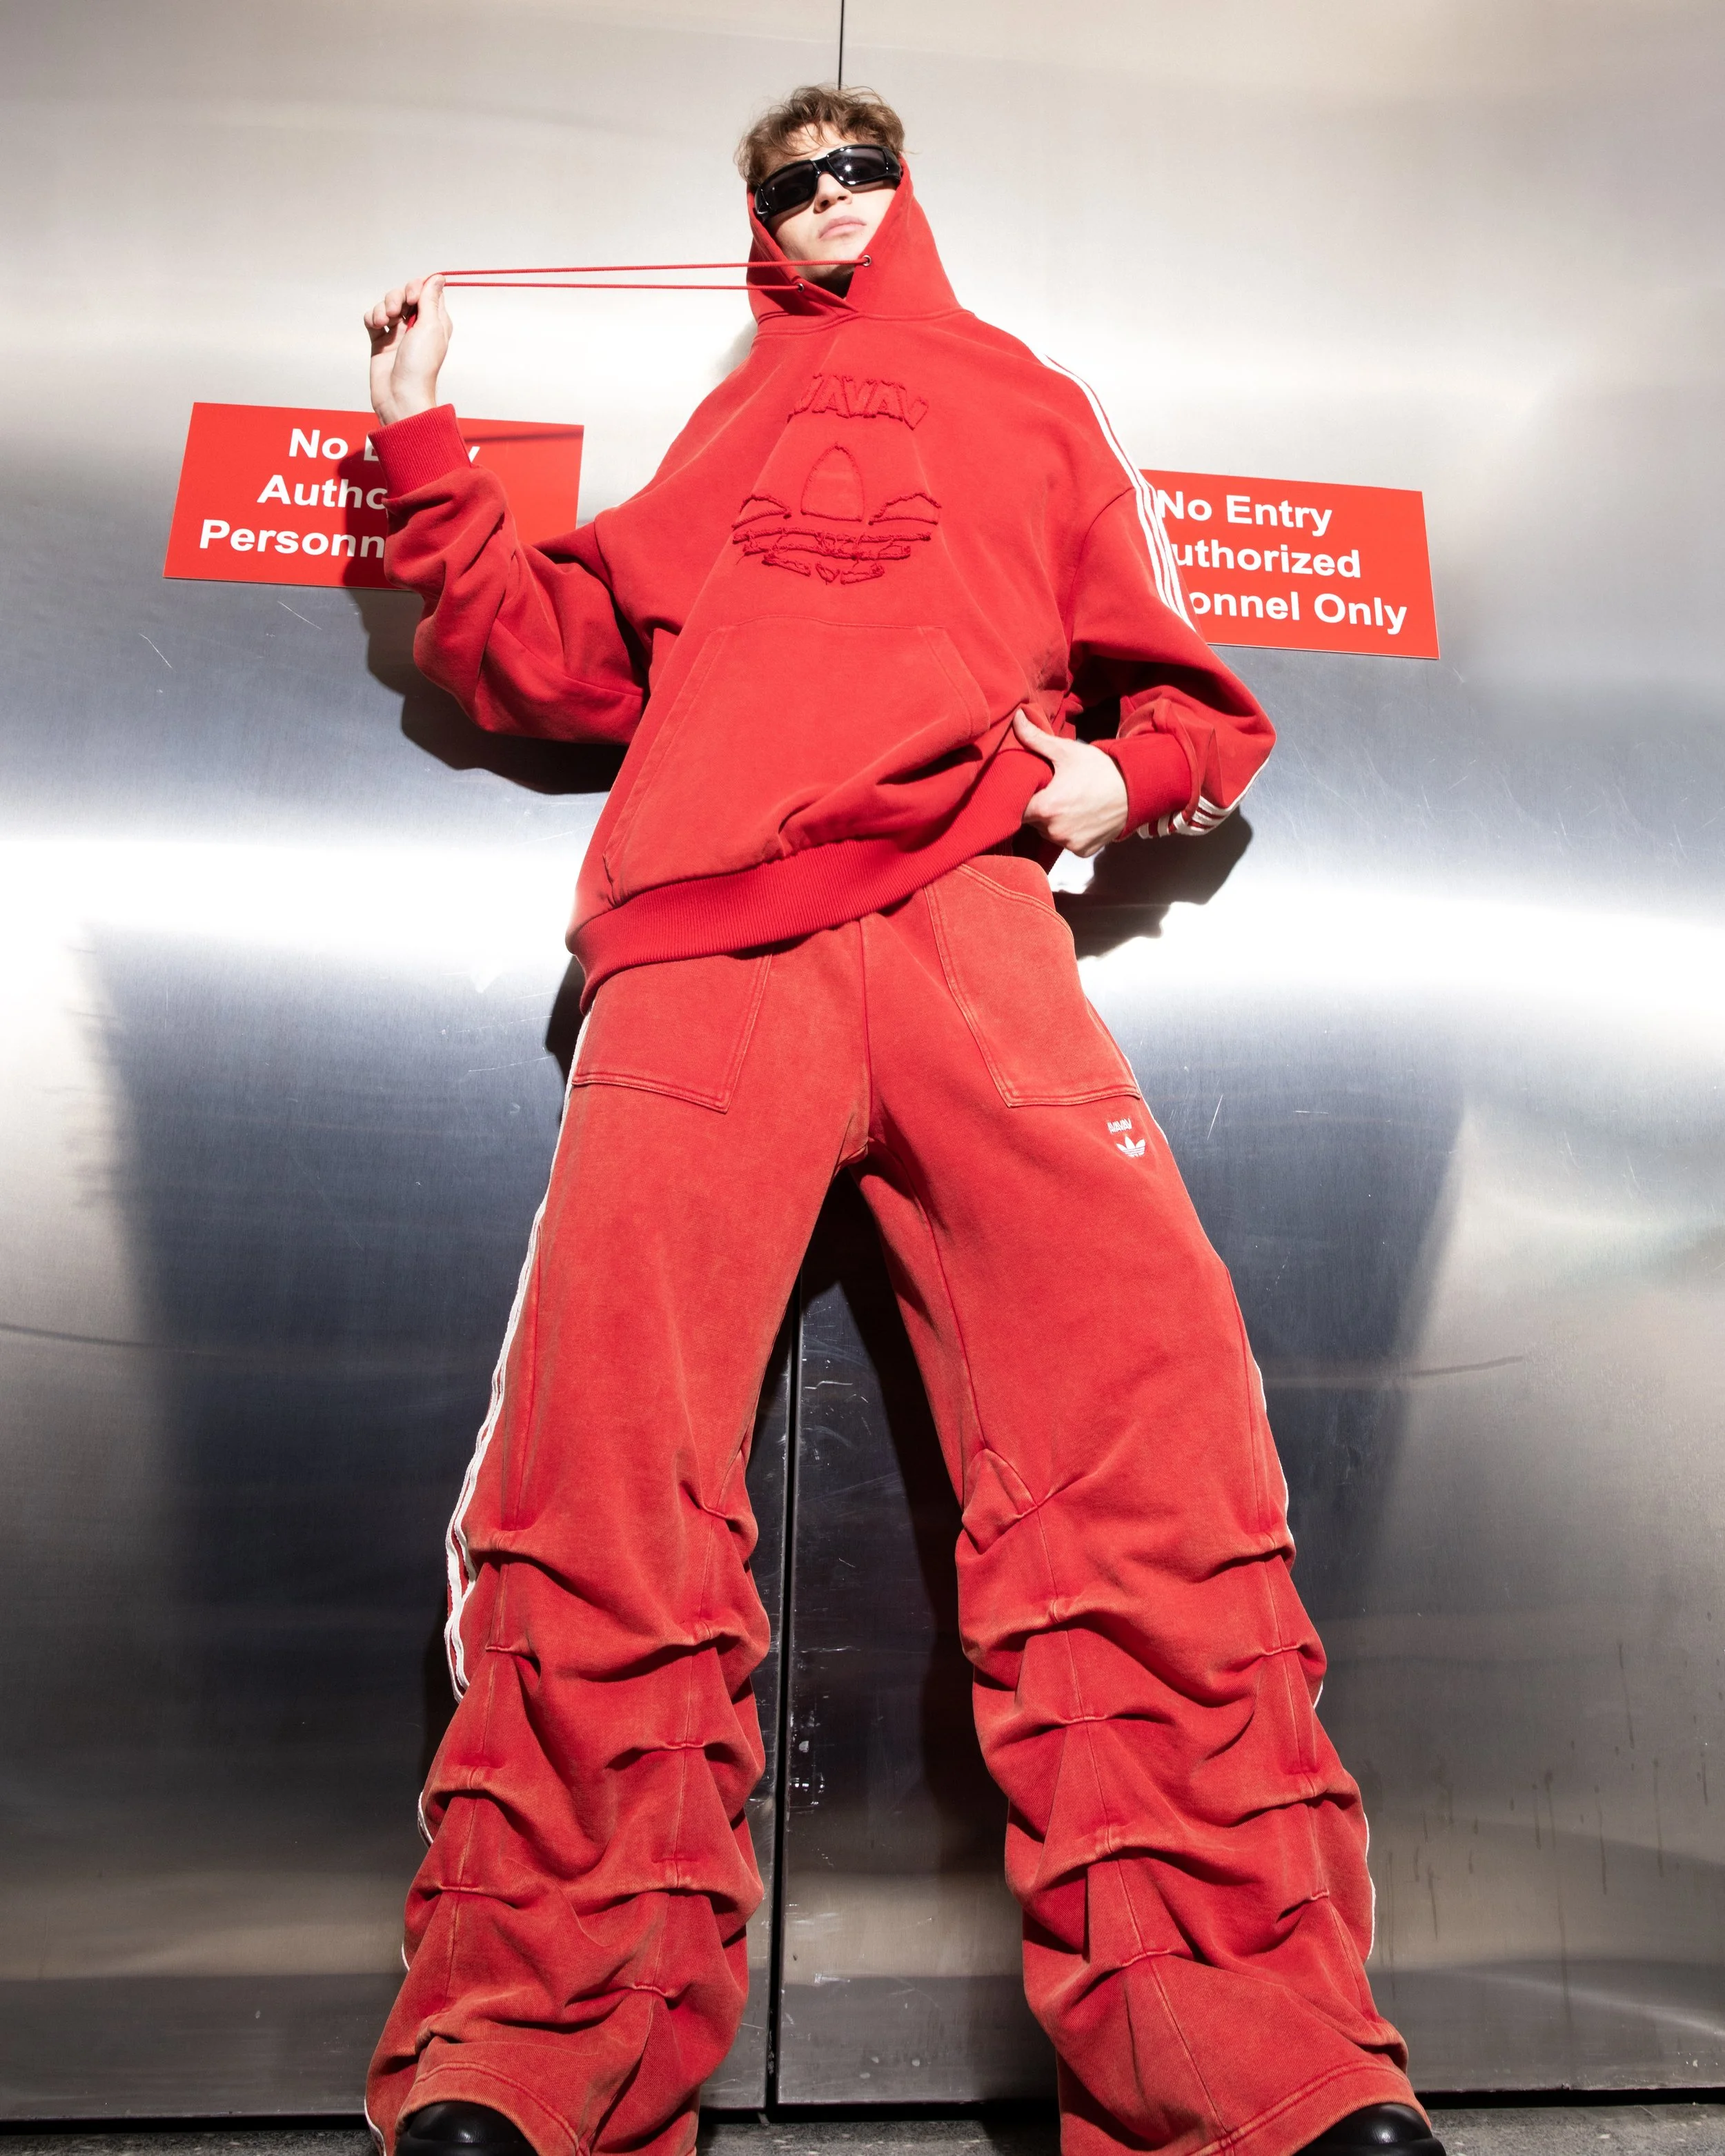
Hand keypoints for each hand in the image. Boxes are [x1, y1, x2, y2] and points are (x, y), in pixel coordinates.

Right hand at [365, 274, 451, 425]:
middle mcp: (417, 325)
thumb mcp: (431, 327)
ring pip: (386, 304)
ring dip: (382, 308)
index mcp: (436, 322)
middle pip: (404, 294)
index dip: (417, 287)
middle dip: (396, 297)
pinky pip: (373, 318)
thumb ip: (431, 299)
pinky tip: (376, 328)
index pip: (427, 290)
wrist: (400, 395)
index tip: (413, 298)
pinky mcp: (381, 341)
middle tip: (395, 312)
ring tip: (384, 323)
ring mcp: (398, 333)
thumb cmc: (420, 366)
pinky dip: (372, 318)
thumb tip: (439, 277)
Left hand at [1013, 709, 1129, 856]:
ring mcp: (1069, 843)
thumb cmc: (1100, 769)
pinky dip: (1070, 831)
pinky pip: (1067, 842)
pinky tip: (1080, 816)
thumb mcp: (1066, 751)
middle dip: (1039, 807)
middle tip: (1053, 791)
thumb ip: (1036, 739)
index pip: (1017, 808)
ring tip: (1068, 802)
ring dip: (1053, 821)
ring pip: (1048, 832)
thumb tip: (1016, 719)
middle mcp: (1055, 831)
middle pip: (1032, 821)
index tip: (1032, 788)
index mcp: (1046, 807)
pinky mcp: (1082, 851)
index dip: (1022, 797)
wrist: (1136, 788)